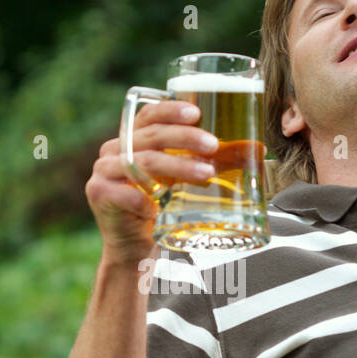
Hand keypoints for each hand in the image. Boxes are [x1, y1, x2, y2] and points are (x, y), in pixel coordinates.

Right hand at [87, 100, 218, 264]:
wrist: (134, 248)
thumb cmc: (162, 207)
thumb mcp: (185, 180)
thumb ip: (210, 161)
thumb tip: (258, 149)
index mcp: (133, 138)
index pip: (150, 114)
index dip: (172, 109)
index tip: (197, 112)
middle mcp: (115, 149)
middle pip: (152, 136)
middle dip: (185, 139)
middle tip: (213, 145)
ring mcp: (103, 171)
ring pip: (143, 162)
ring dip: (176, 166)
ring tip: (206, 173)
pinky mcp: (98, 194)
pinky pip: (124, 192)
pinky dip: (144, 198)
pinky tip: (158, 206)